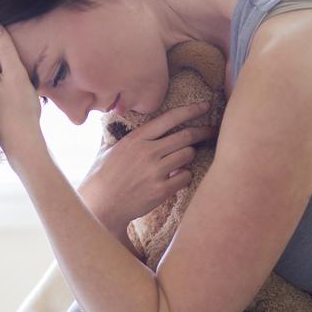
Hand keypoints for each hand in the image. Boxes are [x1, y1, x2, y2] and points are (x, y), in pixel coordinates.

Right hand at [77, 102, 216, 233]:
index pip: (170, 118)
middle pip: (186, 136)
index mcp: (136, 139)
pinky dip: (184, 177)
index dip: (191, 110)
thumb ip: (120, 135)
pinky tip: (175, 178)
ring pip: (187, 155)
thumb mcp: (107, 149)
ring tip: (180, 160)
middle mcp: (147, 152)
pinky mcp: (161, 190)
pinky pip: (185, 177)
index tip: (205, 106)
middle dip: (202, 132)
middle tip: (210, 131)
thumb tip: (119, 119)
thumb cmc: (101, 177)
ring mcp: (155, 171)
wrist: (100, 205)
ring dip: (188, 156)